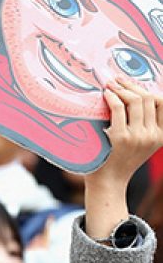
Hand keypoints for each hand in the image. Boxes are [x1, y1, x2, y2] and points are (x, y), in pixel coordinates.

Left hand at [84, 78, 162, 238]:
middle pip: (149, 98)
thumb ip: (142, 123)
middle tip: (117, 79)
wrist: (108, 183)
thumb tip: (134, 95)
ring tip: (109, 85)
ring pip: (136, 101)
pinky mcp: (120, 137)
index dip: (147, 89)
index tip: (132, 83)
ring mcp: (138, 137)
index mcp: (161, 136)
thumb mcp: (139, 142)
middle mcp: (153, 135)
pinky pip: (118, 108)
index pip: (162, 103)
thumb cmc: (118, 160)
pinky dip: (112, 97)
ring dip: (121, 88)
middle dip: (132, 85)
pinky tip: (106, 94)